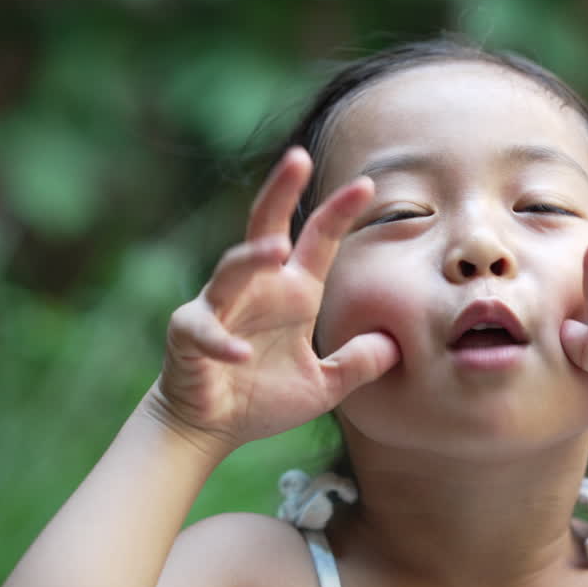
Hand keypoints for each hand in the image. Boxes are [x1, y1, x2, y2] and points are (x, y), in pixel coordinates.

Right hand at [150, 148, 398, 453]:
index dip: (339, 212)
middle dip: (281, 192)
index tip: (367, 184)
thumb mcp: (325, 384)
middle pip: (265, 227)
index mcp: (293, 292)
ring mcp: (219, 308)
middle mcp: (257, 289)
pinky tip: (241, 354)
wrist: (210, 427)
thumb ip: (360, 364)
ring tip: (277, 249)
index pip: (318, 241)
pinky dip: (222, 340)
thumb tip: (398, 345)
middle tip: (298, 159)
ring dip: (252, 258)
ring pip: (232, 271)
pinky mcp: (189, 336)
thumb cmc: (262, 398)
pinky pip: (205, 331)